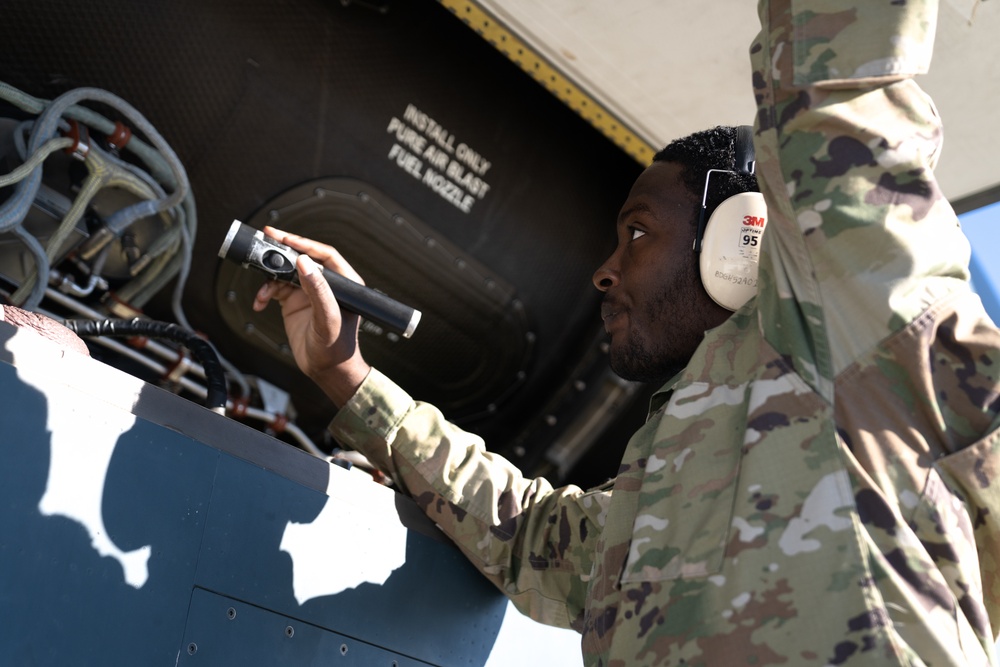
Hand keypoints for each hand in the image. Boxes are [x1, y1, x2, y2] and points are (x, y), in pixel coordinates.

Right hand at [252, 227, 370, 405]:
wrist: (326, 370)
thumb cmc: (336, 349)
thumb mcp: (327, 319)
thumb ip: (318, 290)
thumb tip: (304, 262)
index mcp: (344, 283)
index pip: (324, 254)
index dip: (304, 243)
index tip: (284, 237)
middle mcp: (327, 284)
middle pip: (301, 258)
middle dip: (281, 252)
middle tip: (264, 241)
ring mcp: (309, 292)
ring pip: (285, 272)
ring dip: (270, 280)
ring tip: (263, 294)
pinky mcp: (295, 301)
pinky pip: (276, 288)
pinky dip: (265, 293)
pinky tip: (261, 303)